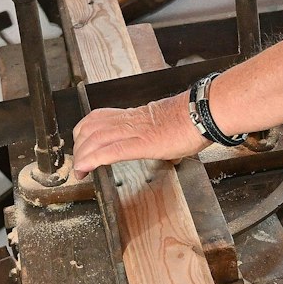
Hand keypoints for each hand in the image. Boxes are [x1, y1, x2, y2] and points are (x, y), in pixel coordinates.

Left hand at [70, 94, 206, 176]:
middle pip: (90, 128)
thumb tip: (169, 147)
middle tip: (78, 164)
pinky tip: (86, 168)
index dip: (83, 132)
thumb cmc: (194, 119)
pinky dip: (93, 160)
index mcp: (135, 116)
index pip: (98, 118)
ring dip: (82, 156)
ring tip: (80, 170)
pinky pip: (110, 151)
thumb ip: (161, 135)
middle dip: (78, 147)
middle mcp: (130, 121)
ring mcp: (135, 131)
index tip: (81, 147)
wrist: (204, 113)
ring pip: (95, 139)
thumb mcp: (168, 124)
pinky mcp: (142, 144)